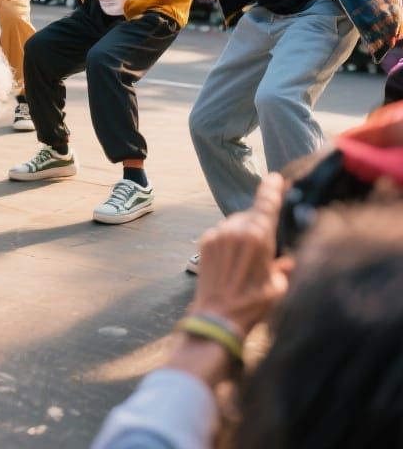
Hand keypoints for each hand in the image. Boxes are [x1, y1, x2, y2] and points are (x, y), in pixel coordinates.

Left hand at [191, 172, 292, 335]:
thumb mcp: (279, 287)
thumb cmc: (253, 304)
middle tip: (263, 248)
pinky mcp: (204, 241)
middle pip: (251, 216)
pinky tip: (232, 261)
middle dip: (258, 225)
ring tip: (246, 260)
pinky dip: (228, 240)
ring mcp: (217, 234)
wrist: (217, 316)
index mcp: (258, 237)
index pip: (267, 204)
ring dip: (242, 233)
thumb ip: (285, 267)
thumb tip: (290, 259)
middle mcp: (235, 229)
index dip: (272, 189)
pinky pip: (221, 233)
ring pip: (235, 223)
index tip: (275, 178)